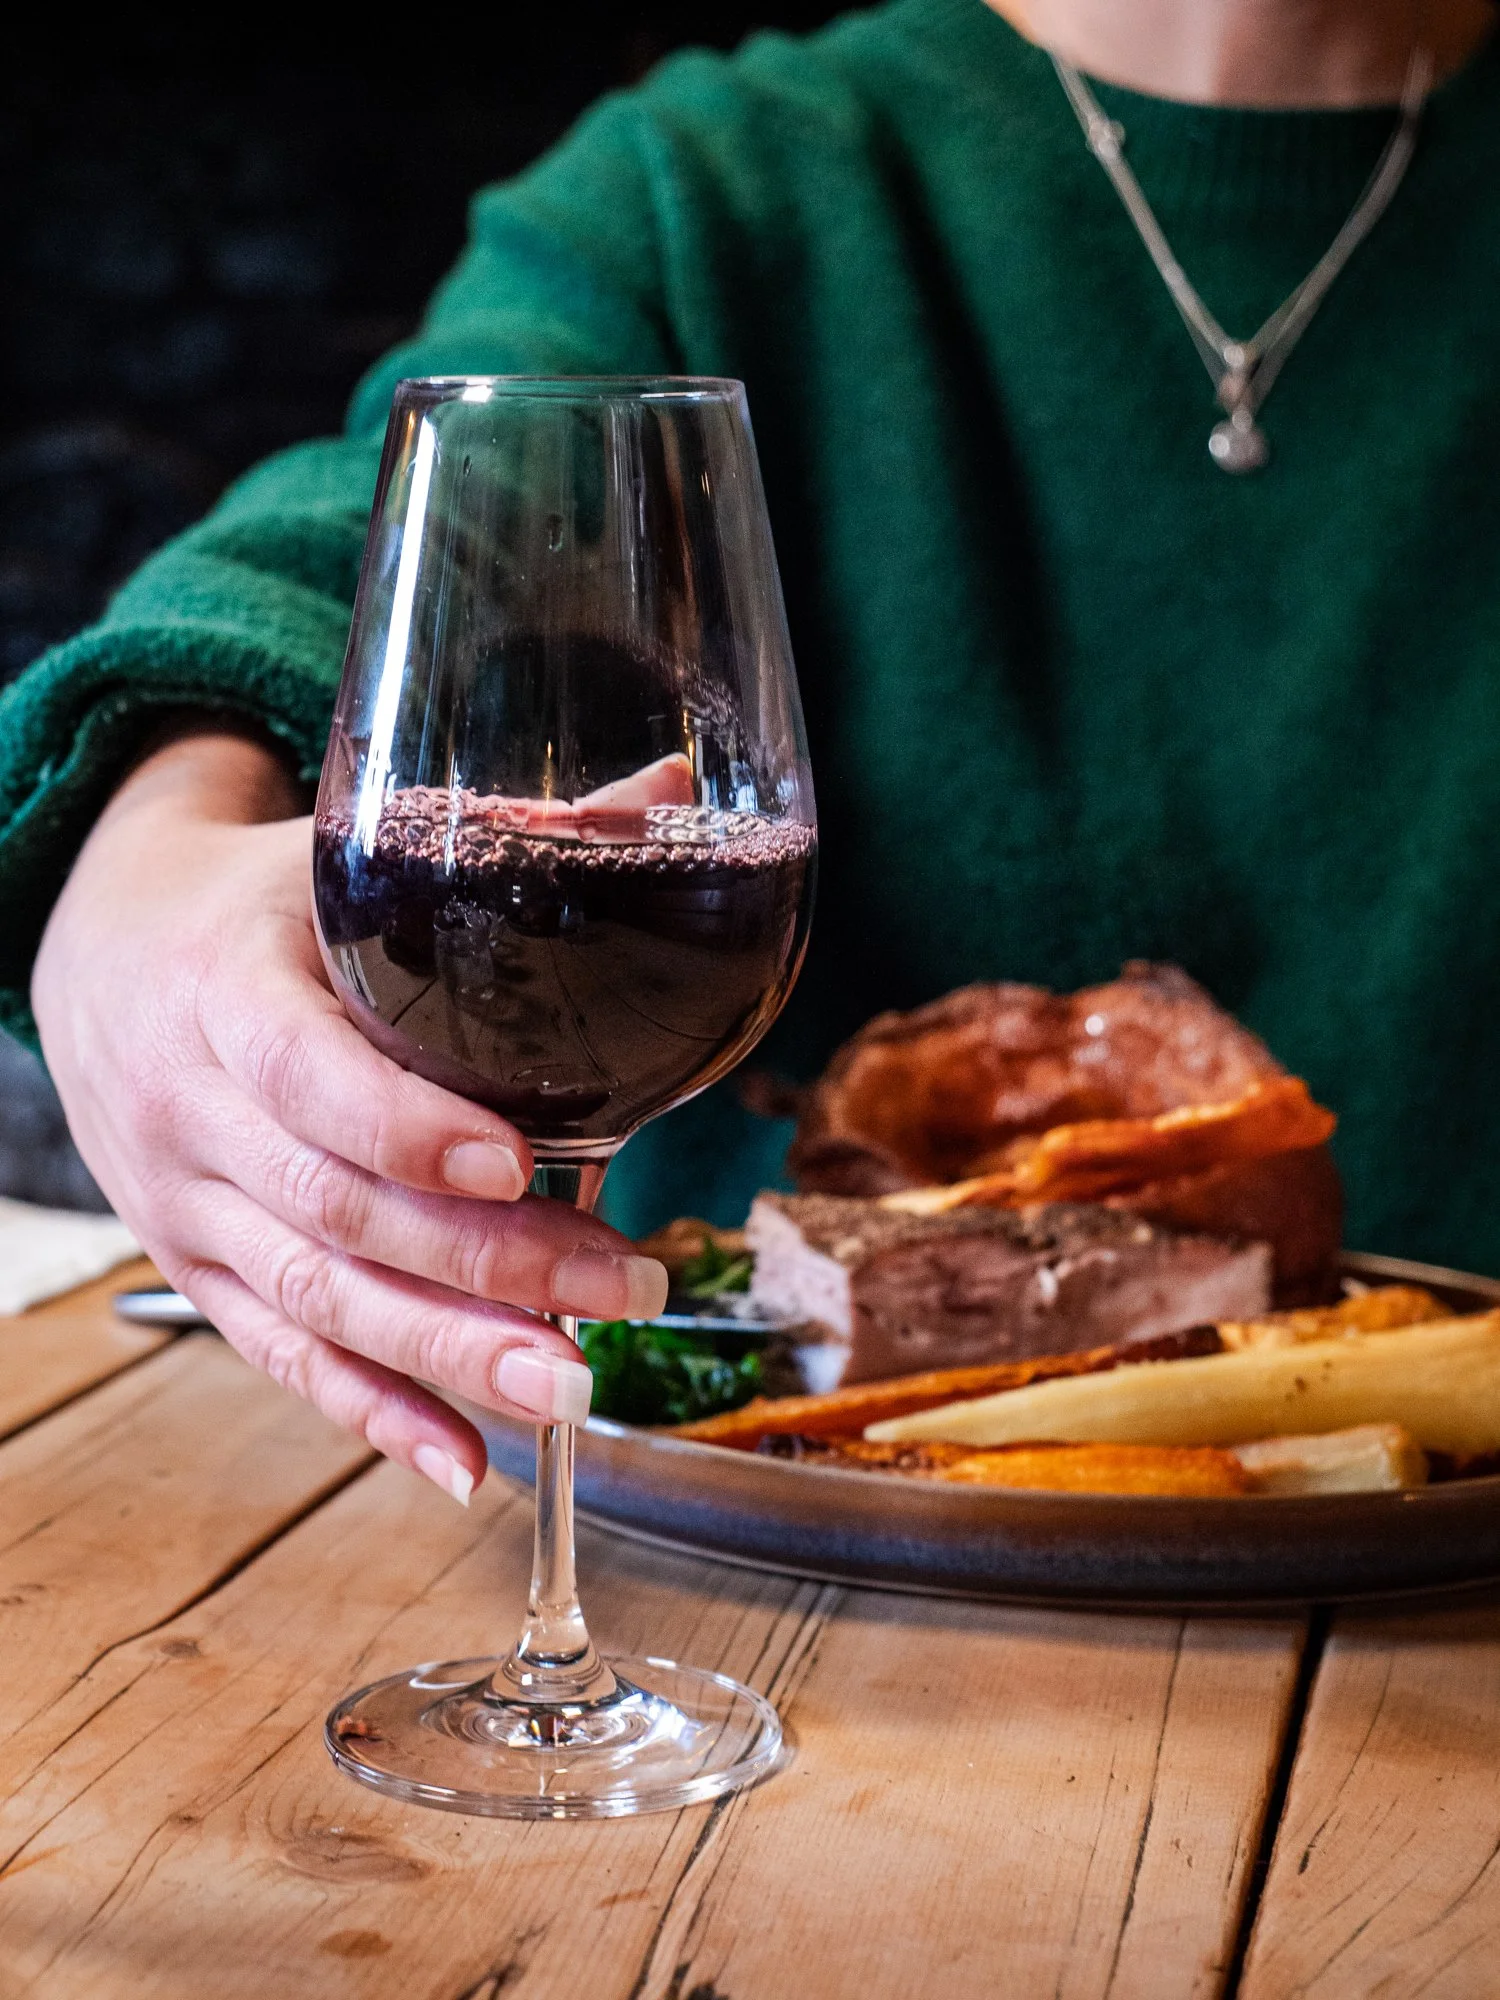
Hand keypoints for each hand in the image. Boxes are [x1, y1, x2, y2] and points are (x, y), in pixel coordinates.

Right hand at [32, 731, 667, 1503]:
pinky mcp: (199, 1268)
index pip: (311, 1076)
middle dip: (486, 1263)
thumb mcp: (343, 856)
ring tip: (568, 1392)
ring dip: (447, 1357)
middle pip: (339, 1207)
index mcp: (226, 990)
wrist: (98, 952)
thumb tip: (675, 784)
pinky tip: (463, 1464)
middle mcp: (194, 1112)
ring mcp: (189, 1206)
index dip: (410, 1125)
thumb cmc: (250, 901)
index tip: (520, 1156)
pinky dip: (373, 1414)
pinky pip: (282, 1355)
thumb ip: (504, 839)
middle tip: (620, 1293)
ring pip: (317, 1297)